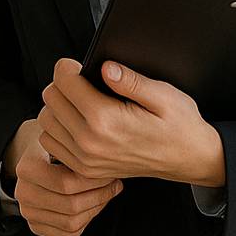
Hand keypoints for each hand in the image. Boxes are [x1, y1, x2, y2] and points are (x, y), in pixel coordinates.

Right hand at [5, 119, 123, 235]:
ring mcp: (28, 212)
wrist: (33, 156)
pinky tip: (95, 204)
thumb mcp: (62, 135)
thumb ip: (77, 144)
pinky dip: (86, 221)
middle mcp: (22, 193)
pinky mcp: (36, 226)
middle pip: (70, 206)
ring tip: (108, 192)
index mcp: (25, 169)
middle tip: (115, 183)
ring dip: (96, 208)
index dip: (94, 180)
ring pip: (72, 222)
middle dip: (99, 196)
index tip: (110, 170)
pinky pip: (69, 233)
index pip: (66, 183)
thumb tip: (108, 155)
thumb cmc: (53, 143)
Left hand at [37, 58, 226, 185]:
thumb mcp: (164, 95)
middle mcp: (90, 142)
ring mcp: (85, 160)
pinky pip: (51, 142)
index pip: (64, 82)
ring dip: (58, 106)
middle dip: (62, 84)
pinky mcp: (84, 170)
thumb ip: (131, 80)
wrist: (189, 159)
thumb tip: (105, 68)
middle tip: (80, 81)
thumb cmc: (178, 125)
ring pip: (47, 120)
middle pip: (51, 99)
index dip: (68, 67)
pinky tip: (77, 120)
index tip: (78, 65)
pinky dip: (58, 128)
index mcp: (106, 120)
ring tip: (79, 101)